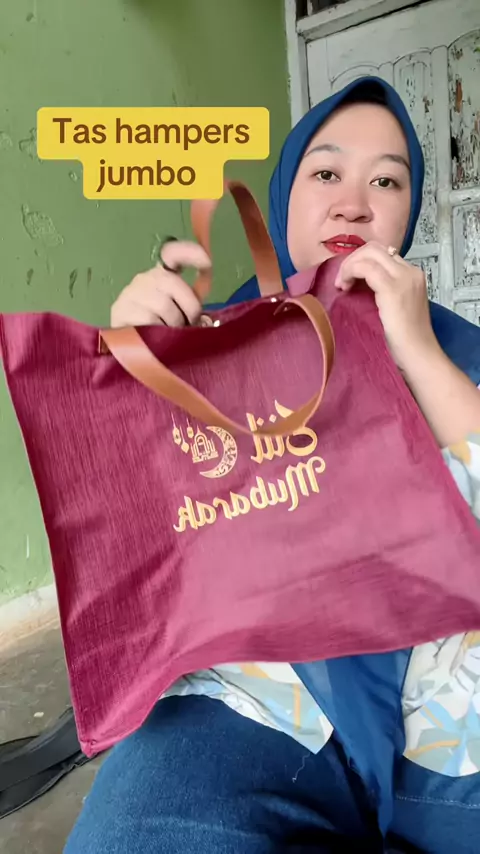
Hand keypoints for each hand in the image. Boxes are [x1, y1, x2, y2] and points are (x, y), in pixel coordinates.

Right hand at [110, 240, 209, 327]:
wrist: (124, 345)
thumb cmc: (156, 327)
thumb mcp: (177, 313)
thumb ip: (190, 305)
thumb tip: (206, 313)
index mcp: (161, 276)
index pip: (173, 254)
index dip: (191, 254)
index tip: (207, 261)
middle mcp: (145, 279)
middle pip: (173, 282)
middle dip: (189, 307)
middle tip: (187, 324)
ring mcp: (131, 293)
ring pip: (164, 305)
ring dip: (172, 324)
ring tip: (167, 334)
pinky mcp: (122, 310)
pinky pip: (150, 320)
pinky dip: (157, 333)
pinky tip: (153, 337)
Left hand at [334, 241, 439, 371]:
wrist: (419, 355)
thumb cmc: (406, 341)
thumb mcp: (396, 308)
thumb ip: (384, 292)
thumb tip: (361, 283)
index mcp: (413, 275)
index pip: (383, 254)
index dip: (361, 262)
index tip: (349, 280)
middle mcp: (410, 271)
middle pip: (375, 249)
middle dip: (353, 260)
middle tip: (341, 281)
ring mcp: (403, 278)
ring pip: (369, 254)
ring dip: (349, 266)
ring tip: (341, 285)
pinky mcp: (392, 289)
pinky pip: (365, 268)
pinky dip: (350, 272)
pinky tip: (344, 287)